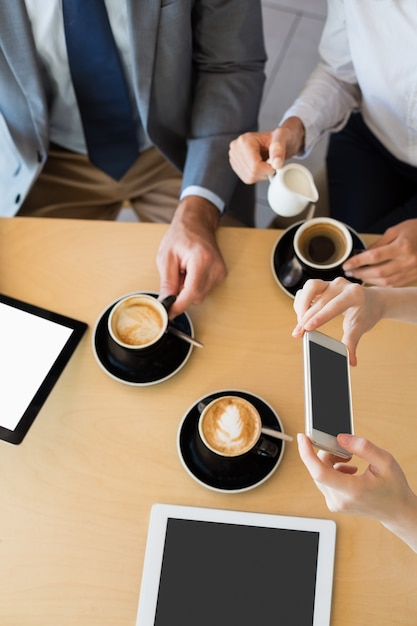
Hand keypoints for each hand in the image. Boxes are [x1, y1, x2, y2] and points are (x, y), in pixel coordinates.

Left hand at [157, 196, 226, 316]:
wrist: (197, 223)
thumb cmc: (181, 234)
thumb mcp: (166, 257)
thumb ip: (167, 283)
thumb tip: (166, 303)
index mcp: (201, 260)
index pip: (192, 293)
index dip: (179, 305)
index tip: (168, 313)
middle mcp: (215, 267)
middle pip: (196, 297)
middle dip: (181, 294)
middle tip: (174, 278)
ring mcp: (220, 272)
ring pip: (200, 295)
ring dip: (188, 290)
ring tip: (183, 272)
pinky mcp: (221, 275)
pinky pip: (205, 290)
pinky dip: (194, 286)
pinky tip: (190, 273)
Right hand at [228, 117, 304, 183]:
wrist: (275, 139)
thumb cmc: (279, 137)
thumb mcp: (283, 137)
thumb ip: (279, 149)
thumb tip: (277, 164)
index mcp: (245, 140)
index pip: (255, 166)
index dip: (268, 169)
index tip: (275, 163)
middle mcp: (236, 148)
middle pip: (251, 173)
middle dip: (265, 172)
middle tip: (272, 163)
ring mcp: (234, 157)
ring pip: (249, 177)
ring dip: (262, 175)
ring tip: (267, 163)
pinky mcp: (235, 165)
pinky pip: (247, 179)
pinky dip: (257, 176)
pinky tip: (261, 166)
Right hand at [292, 277, 384, 364]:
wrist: (373, 301)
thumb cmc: (366, 314)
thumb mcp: (360, 328)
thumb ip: (352, 343)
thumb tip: (350, 362)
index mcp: (354, 294)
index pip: (333, 305)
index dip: (319, 317)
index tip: (307, 328)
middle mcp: (341, 286)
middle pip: (319, 300)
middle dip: (306, 317)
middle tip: (298, 333)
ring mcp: (330, 283)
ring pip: (309, 287)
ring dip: (301, 305)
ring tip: (300, 322)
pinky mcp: (323, 285)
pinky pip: (307, 290)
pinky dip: (301, 302)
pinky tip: (302, 315)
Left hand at [297, 433, 416, 550]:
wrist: (397, 511)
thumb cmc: (393, 487)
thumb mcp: (385, 461)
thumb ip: (363, 447)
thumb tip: (340, 438)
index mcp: (353, 490)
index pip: (320, 472)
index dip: (307, 453)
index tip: (303, 437)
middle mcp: (340, 500)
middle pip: (319, 469)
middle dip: (328, 453)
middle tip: (346, 451)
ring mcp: (335, 504)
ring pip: (319, 474)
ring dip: (331, 462)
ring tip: (350, 460)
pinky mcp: (334, 504)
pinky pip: (324, 482)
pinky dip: (332, 471)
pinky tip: (348, 470)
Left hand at [343, 219, 416, 286]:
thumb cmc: (415, 230)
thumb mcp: (396, 231)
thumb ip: (378, 244)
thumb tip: (362, 255)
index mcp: (402, 246)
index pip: (374, 256)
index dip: (358, 262)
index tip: (346, 264)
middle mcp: (407, 261)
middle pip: (378, 272)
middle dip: (361, 273)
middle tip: (349, 272)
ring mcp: (411, 270)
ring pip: (385, 281)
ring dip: (369, 280)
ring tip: (358, 275)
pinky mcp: (412, 277)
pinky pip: (394, 284)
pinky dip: (380, 283)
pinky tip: (371, 279)